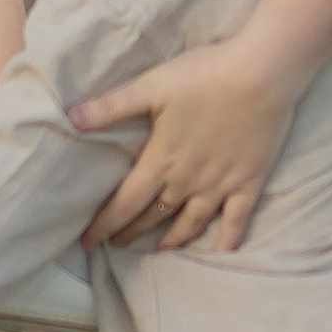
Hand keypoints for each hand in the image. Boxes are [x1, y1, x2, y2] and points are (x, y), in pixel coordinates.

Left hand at [69, 40, 300, 252]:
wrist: (261, 75)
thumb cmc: (204, 75)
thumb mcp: (151, 85)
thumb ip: (111, 106)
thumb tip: (70, 118)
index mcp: (161, 161)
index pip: (124, 203)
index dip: (104, 225)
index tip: (88, 241)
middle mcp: (187, 182)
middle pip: (153, 216)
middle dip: (131, 232)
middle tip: (116, 244)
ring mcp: (220, 187)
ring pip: (189, 224)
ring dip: (170, 240)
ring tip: (158, 250)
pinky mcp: (248, 184)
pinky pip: (235, 224)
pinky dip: (225, 243)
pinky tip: (219, 256)